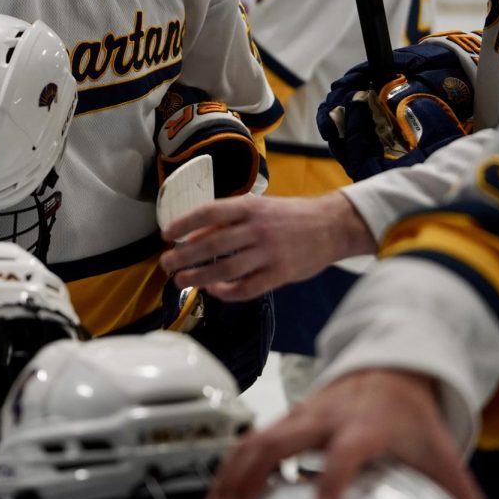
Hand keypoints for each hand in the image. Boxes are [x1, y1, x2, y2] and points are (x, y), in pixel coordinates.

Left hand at [160, 192, 374, 300]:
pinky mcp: (280, 274)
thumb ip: (227, 221)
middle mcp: (257, 229)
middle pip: (212, 245)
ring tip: (181, 280)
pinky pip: (247, 288)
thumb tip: (192, 236)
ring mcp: (269, 253)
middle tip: (166, 264)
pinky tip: (213, 290)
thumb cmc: (289, 216)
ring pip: (226, 269)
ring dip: (199, 276)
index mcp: (249, 207)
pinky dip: (227, 291)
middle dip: (183, 256)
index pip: (208, 213)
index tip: (166, 234)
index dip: (183, 224)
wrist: (333, 226)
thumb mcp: (258, 208)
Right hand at [203, 369, 489, 498]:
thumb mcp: (437, 452)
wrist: (386, 372)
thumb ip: (459, 496)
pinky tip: (219, 494)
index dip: (334, 480)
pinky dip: (229, 467)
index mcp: (363, 426)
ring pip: (252, 441)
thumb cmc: (406, 415)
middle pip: (277, 442)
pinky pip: (248, 441)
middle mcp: (323, 419)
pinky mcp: (284, 421)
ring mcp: (298, 417)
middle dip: (250, 477)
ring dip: (229, 476)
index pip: (346, 452)